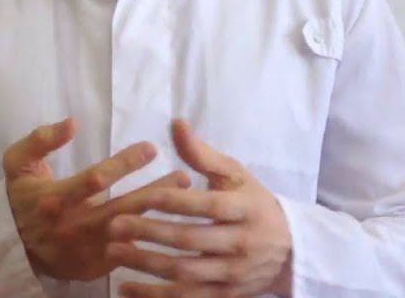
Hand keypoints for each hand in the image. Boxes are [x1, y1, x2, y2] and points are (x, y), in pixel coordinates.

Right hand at [3, 117, 191, 281]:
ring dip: (159, 215)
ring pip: (130, 233)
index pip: (95, 179)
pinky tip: (172, 225)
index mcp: (54, 199)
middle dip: (155, 191)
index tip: (151, 148)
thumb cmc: (21, 197)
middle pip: (121, 209)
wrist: (13, 245)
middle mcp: (72, 227)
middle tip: (184, 175)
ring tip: (185, 196)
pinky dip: (151, 240)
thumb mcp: (17, 163)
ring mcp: (85, 251)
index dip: (124, 163)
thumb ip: (41, 140)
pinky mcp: (95, 267)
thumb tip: (72, 122)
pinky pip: (129, 254)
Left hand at [104, 119, 292, 296]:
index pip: (207, 206)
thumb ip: (202, 154)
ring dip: (147, 264)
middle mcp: (241, 244)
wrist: (291, 251)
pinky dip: (156, 296)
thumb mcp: (235, 175)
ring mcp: (233, 274)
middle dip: (151, 233)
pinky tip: (126, 288)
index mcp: (245, 210)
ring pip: (187, 273)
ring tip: (113, 252)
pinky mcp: (225, 295)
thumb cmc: (254, 204)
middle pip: (192, 240)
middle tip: (114, 224)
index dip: (174, 201)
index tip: (142, 196)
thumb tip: (175, 123)